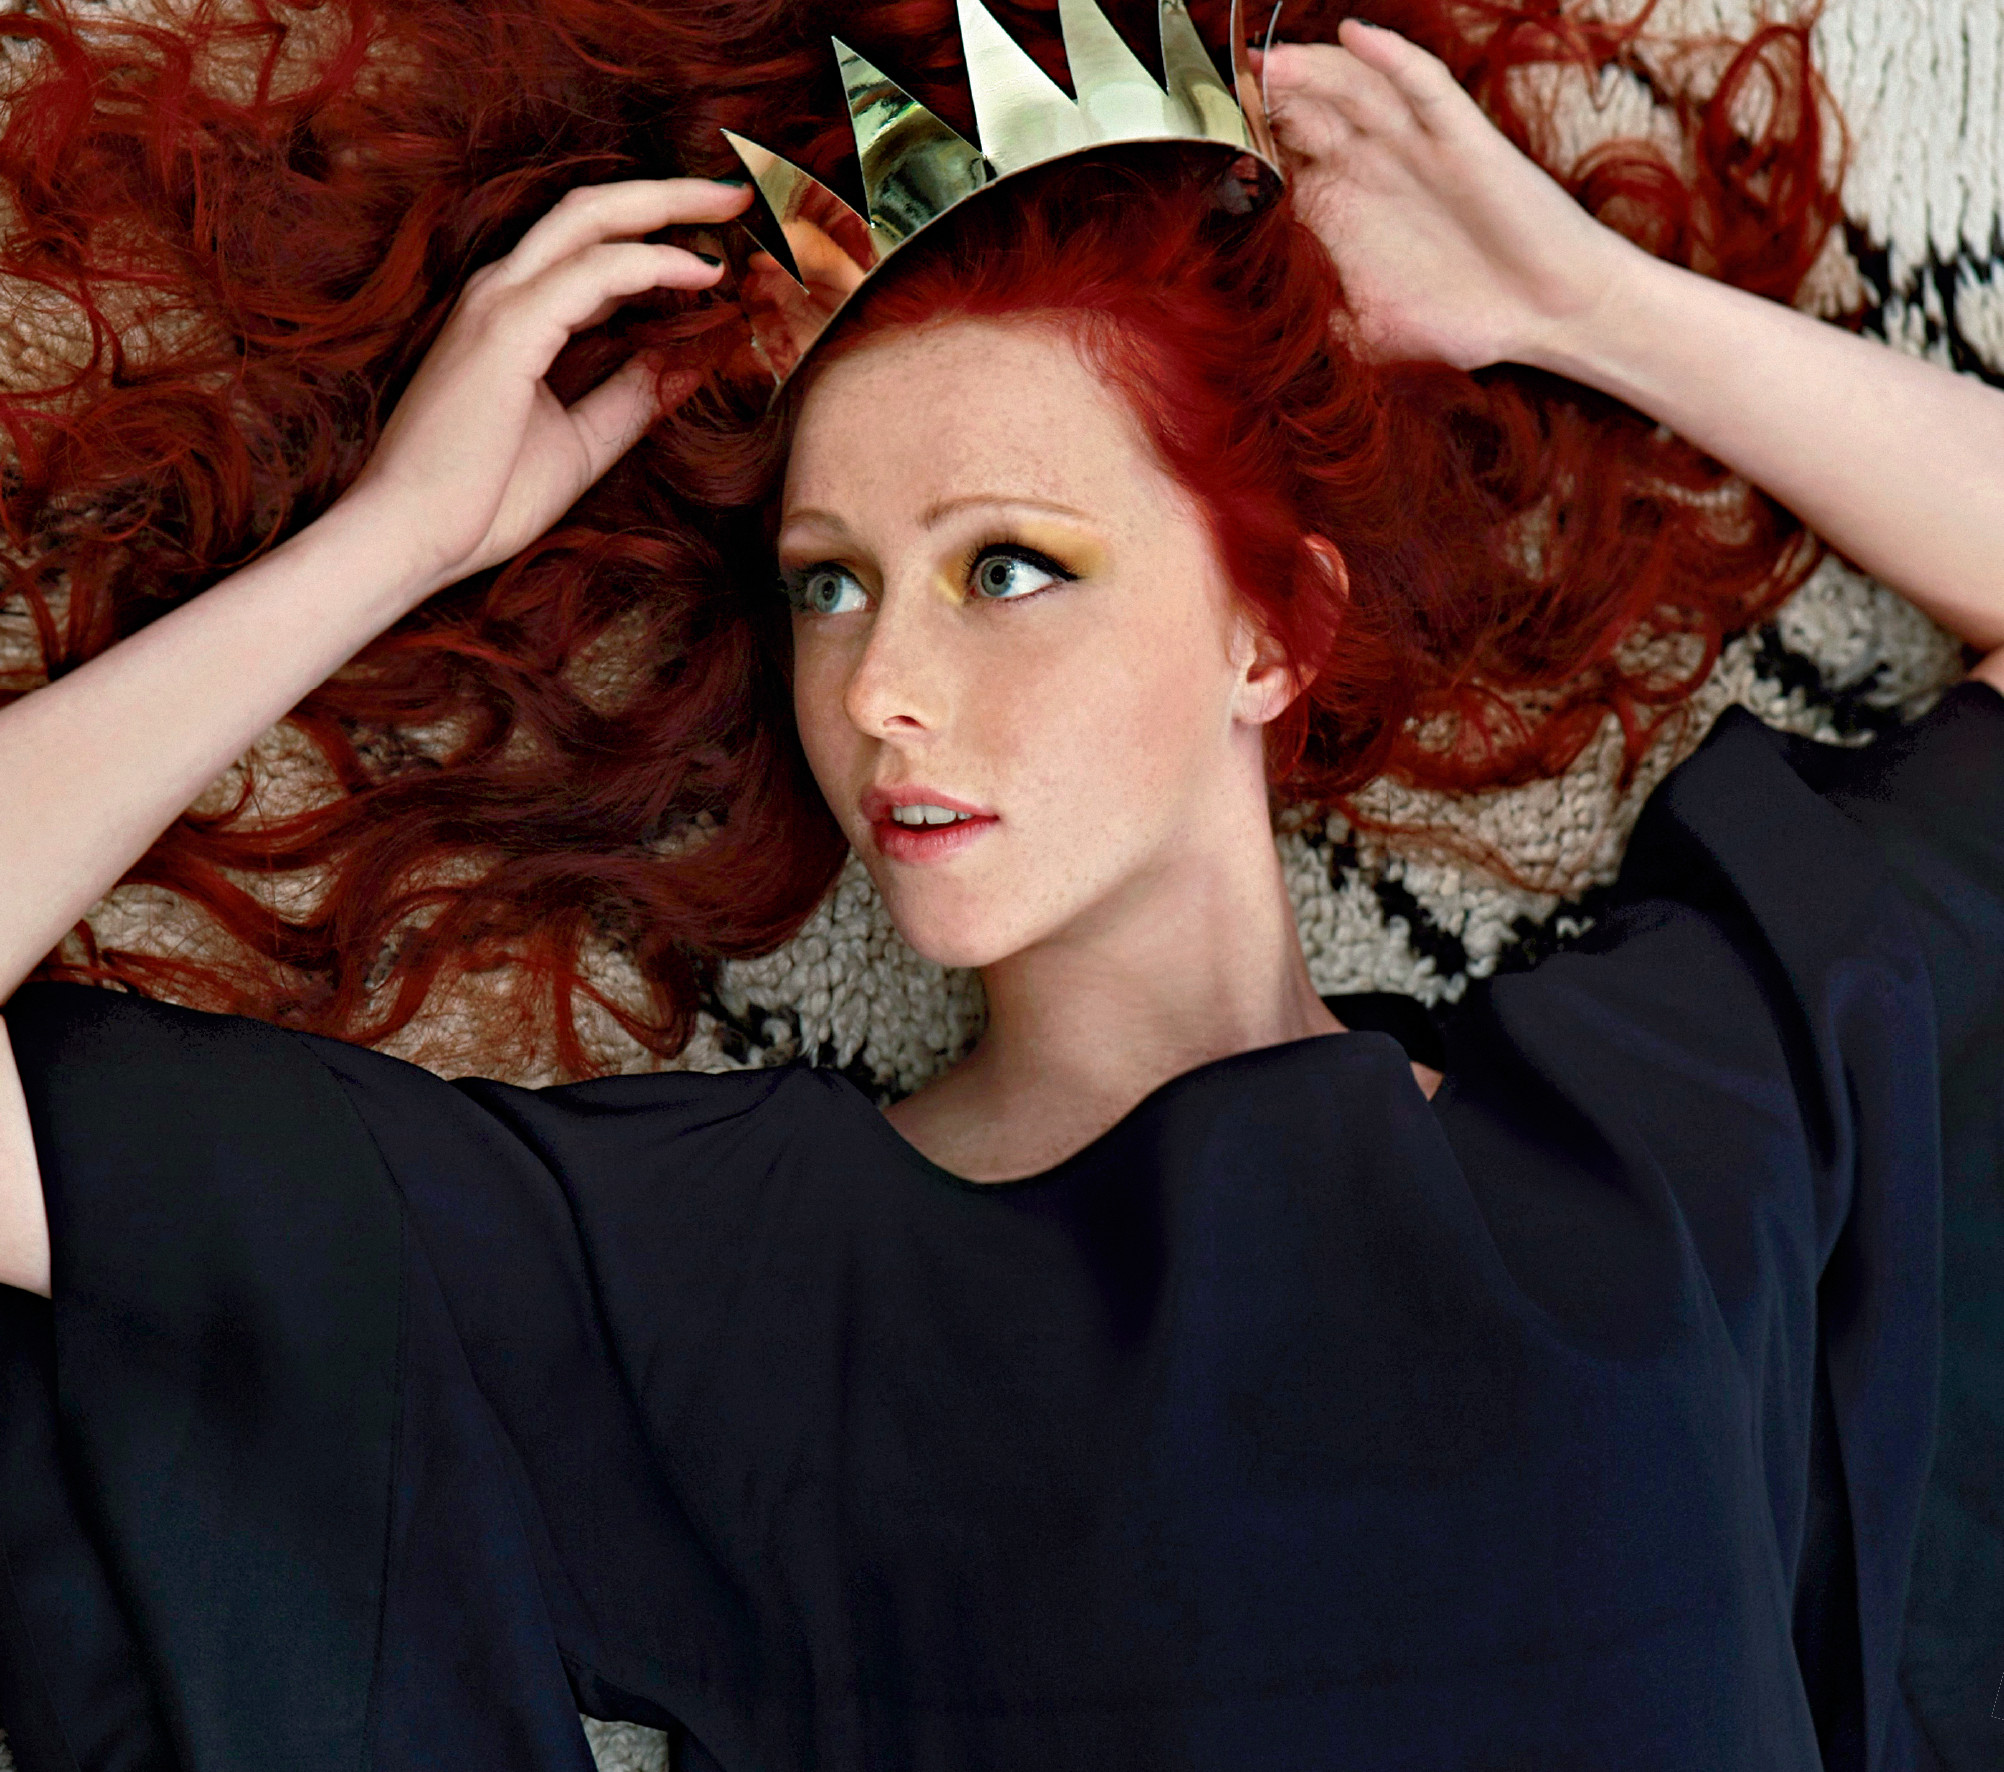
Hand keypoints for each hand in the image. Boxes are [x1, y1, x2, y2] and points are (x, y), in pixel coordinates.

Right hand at [339, 177, 754, 590]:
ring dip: (671, 209)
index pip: (593, 248)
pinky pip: (595, 272)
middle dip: (672, 195)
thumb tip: (691, 365)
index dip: (658, 237)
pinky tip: (704, 273)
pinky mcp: (507, 328)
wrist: (412, 538)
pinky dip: (654, 264)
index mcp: (515, 313)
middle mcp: (503, 291)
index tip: (726, 244)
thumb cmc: (481, 499)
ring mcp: (500, 303)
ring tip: (737, 210)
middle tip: (741, 194)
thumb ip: (631, 399)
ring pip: (593, 219)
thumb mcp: (581, 442)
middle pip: (594, 209)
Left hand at [1258, 22, 1639, 371]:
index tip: (1201, 146)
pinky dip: (1390, 57)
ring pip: (1354, 92)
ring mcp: (1416, 146)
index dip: (1244, 149)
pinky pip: (1423, 86)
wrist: (1546, 314)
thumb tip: (1253, 351)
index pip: (1282, 163)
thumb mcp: (1367, 337)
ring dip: (1312, 71)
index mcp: (1343, 209)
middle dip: (1266, 99)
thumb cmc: (1461, 323)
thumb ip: (1314, 332)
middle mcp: (1374, 167)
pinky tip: (1355, 36)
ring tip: (1268, 62)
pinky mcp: (1461, 137)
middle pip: (1308, 115)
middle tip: (1220, 88)